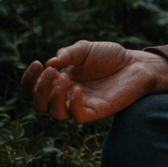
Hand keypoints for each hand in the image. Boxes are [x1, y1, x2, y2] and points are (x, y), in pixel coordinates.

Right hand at [21, 40, 167, 123]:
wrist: (138, 64)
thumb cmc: (111, 57)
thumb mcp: (86, 49)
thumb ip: (68, 54)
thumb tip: (50, 63)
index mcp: (60, 81)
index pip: (33, 89)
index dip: (29, 79)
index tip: (37, 63)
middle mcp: (67, 96)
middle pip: (39, 105)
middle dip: (40, 89)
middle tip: (52, 72)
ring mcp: (82, 105)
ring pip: (55, 114)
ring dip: (54, 98)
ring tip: (65, 80)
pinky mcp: (97, 112)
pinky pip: (78, 118)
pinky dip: (73, 105)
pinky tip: (79, 89)